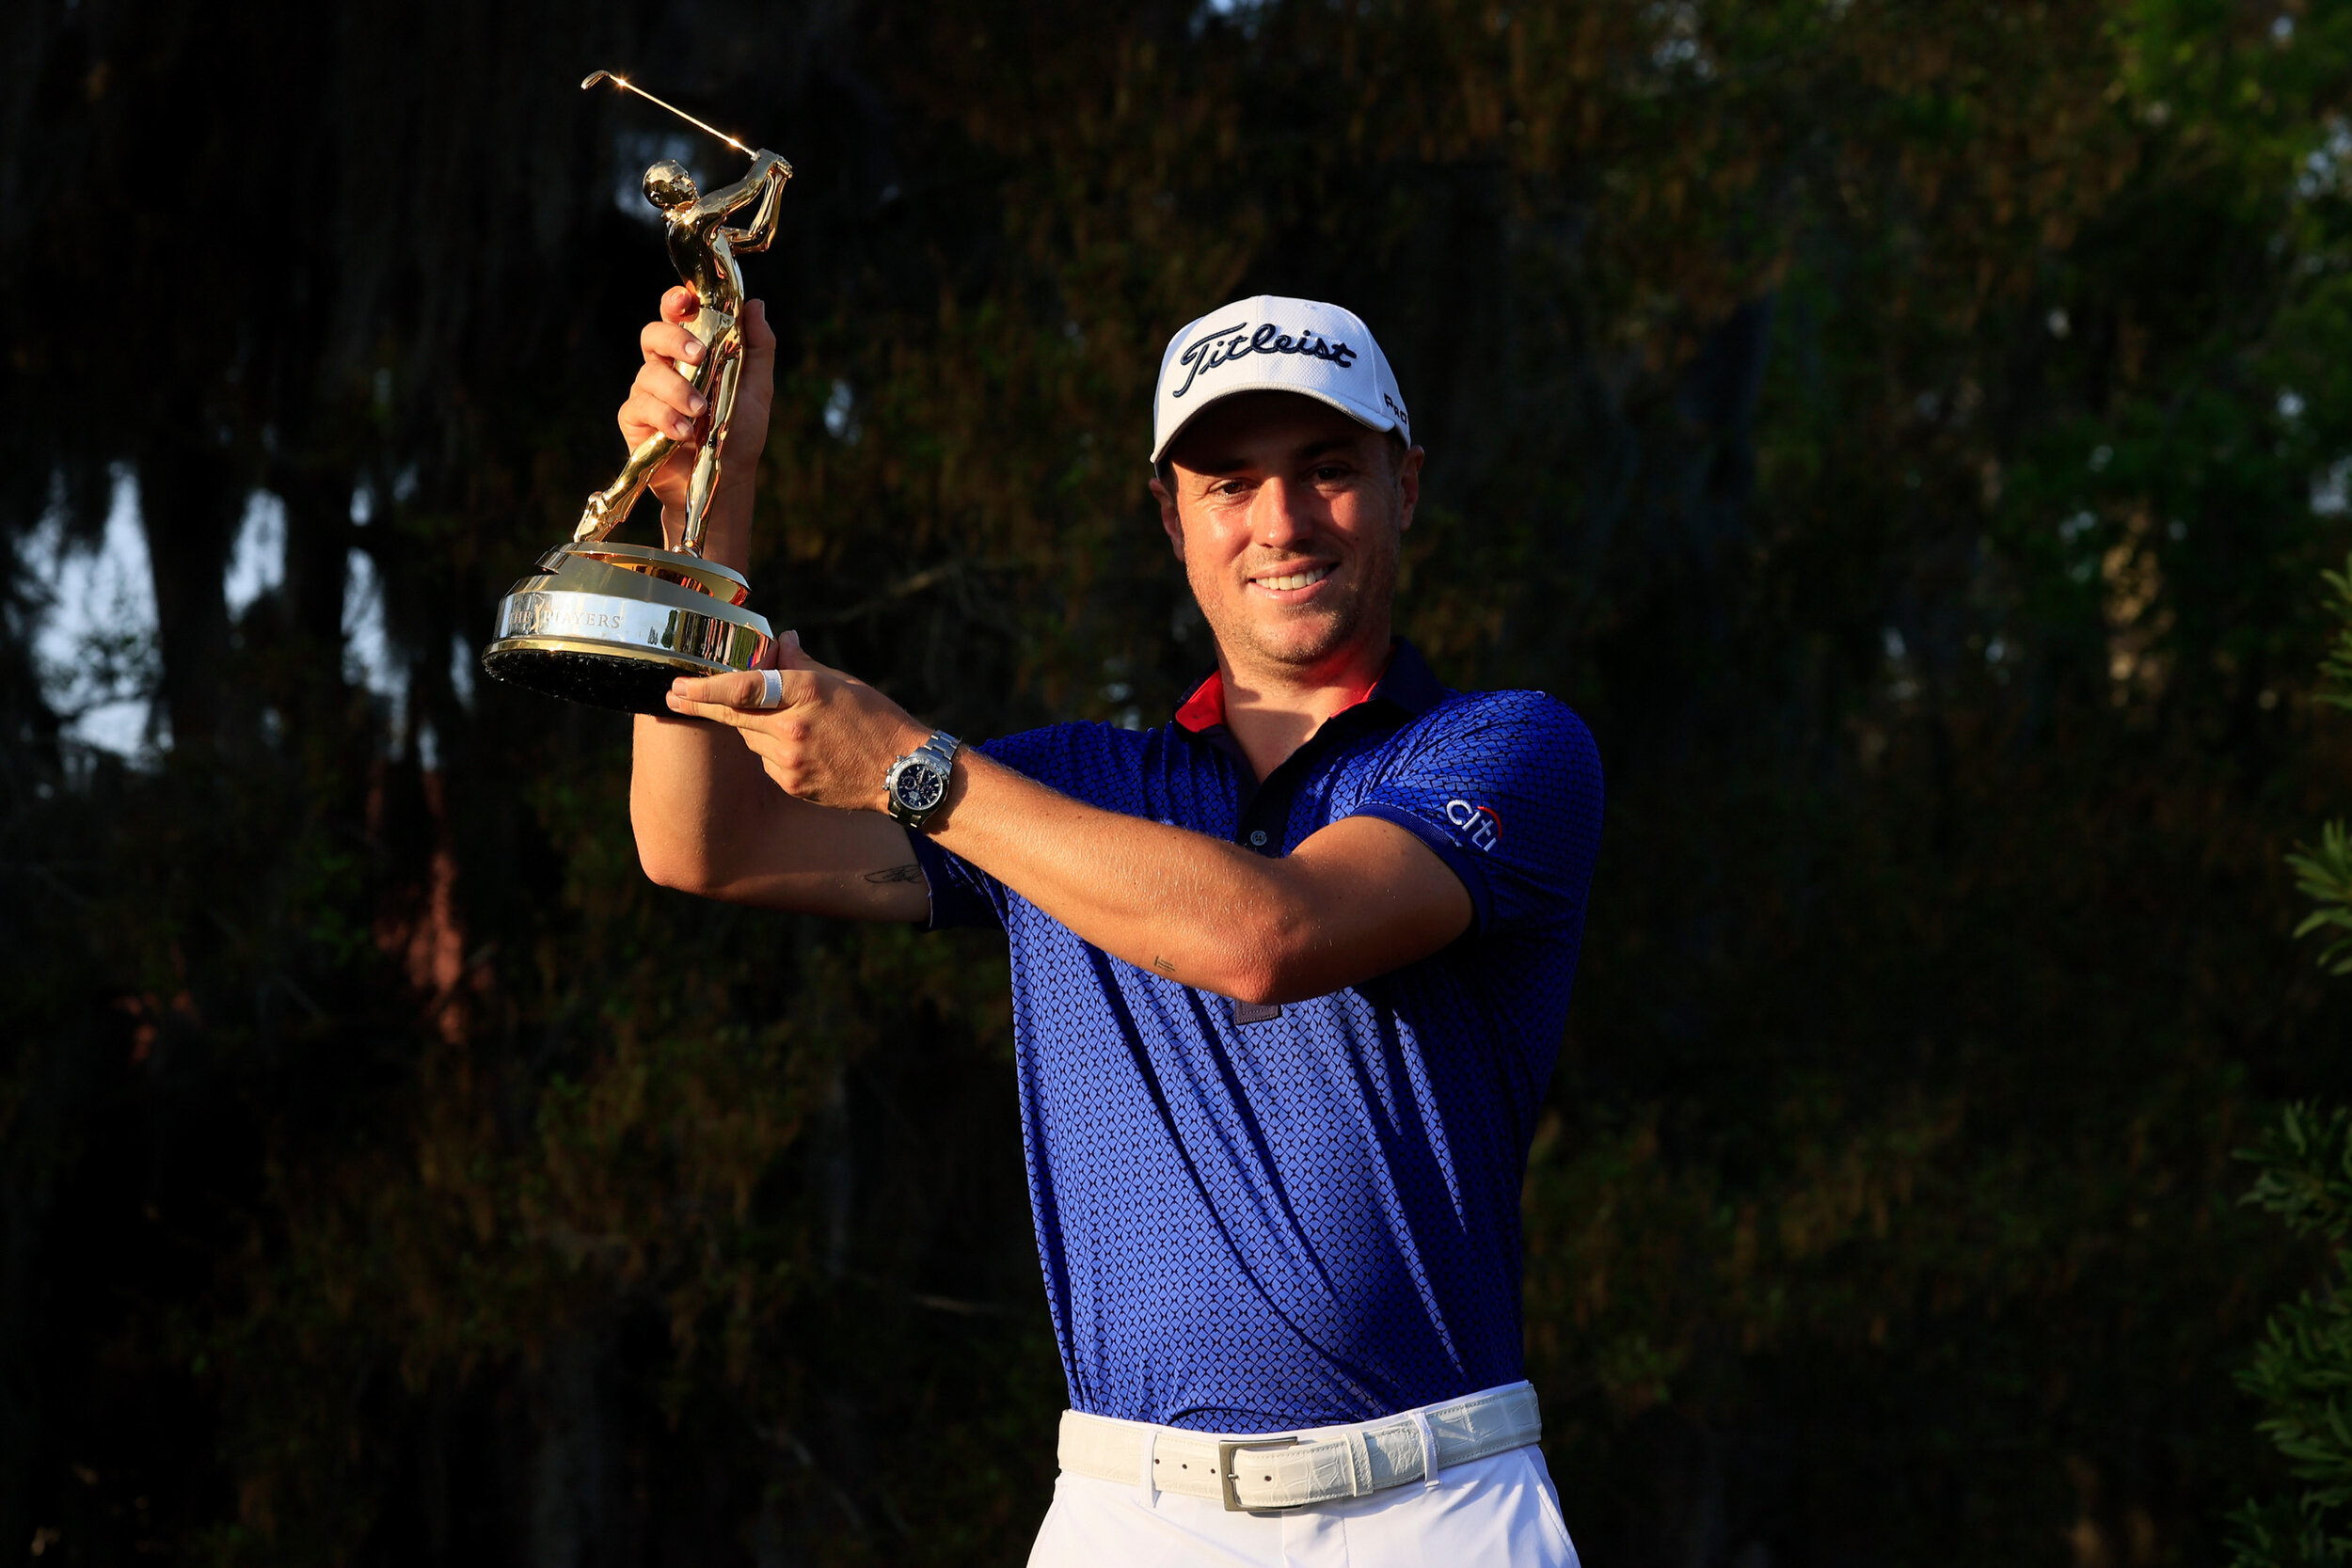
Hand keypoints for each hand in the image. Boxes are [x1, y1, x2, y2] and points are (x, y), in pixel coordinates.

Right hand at [616, 288, 776, 556]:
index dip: (676, 301)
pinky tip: (683, 433)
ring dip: (677, 390)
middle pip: (653, 335)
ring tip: (700, 411)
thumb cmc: (739, 433)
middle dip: (673, 338)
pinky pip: (640, 408)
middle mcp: (665, 367)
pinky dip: (664, 418)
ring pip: (649, 374)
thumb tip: (755, 304)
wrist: (725, 479)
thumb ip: (757, 348)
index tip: (686, 298)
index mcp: (691, 353)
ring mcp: (647, 393)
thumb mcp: (757, 389)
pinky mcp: (635, 421)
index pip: (676, 316)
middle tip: (698, 353)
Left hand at [663, 633, 929, 813]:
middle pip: (734, 716)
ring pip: (750, 738)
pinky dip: (772, 749)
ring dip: (752, 726)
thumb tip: (779, 643)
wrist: (904, 773)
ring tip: (789, 724)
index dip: (705, 688)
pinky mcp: (792, 784)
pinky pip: (766, 761)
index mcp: (808, 693)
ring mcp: (790, 761)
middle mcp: (793, 728)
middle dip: (702, 706)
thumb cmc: (877, 720)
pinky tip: (803, 748)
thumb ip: (802, 664)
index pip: (744, 687)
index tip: (678, 685)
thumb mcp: (842, 683)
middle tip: (674, 695)